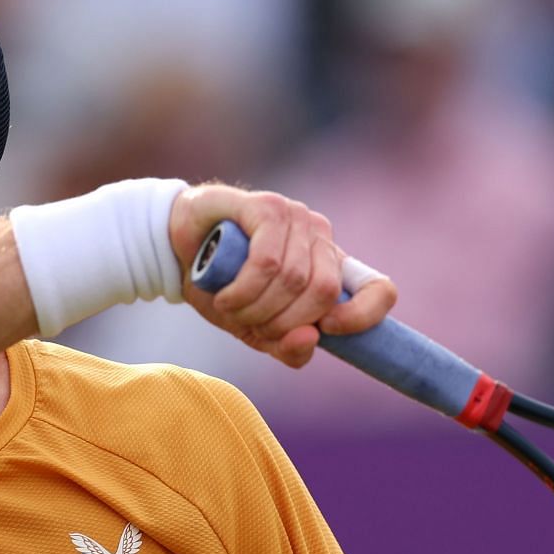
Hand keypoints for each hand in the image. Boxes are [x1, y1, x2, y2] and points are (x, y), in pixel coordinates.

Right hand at [169, 183, 396, 367]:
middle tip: (250, 325)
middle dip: (282, 322)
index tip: (327, 331)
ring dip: (254, 309)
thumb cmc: (222, 288)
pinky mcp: (267, 206)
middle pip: (324, 293)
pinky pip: (268, 261)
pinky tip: (224, 296)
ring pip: (293, 279)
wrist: (174, 250)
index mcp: (330, 266)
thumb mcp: (256, 330)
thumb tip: (309, 341)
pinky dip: (243, 290)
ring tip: (229, 308)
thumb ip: (286, 346)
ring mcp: (296, 217)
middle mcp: (320, 237)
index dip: (364, 316)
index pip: (379, 290)